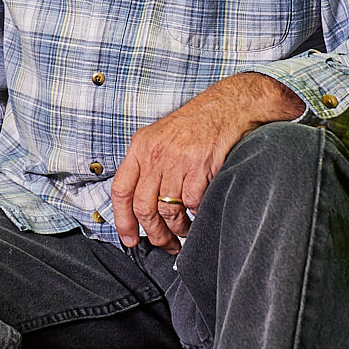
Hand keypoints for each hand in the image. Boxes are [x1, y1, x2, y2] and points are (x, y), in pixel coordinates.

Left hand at [110, 73, 303, 250]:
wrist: (228, 106)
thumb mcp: (160, 137)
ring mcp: (178, 160)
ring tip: (183, 232)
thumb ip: (147, 165)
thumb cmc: (196, 124)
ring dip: (176, 229)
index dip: (122, 220)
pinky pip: (193, 203)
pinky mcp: (202, 166)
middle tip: (163, 243)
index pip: (121, 189)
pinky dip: (196, 215)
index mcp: (141, 147)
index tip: (129, 238)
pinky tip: (199, 214)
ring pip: (168, 210)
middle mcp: (155, 154)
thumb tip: (138, 203)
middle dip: (153, 233)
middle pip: (143, 206)